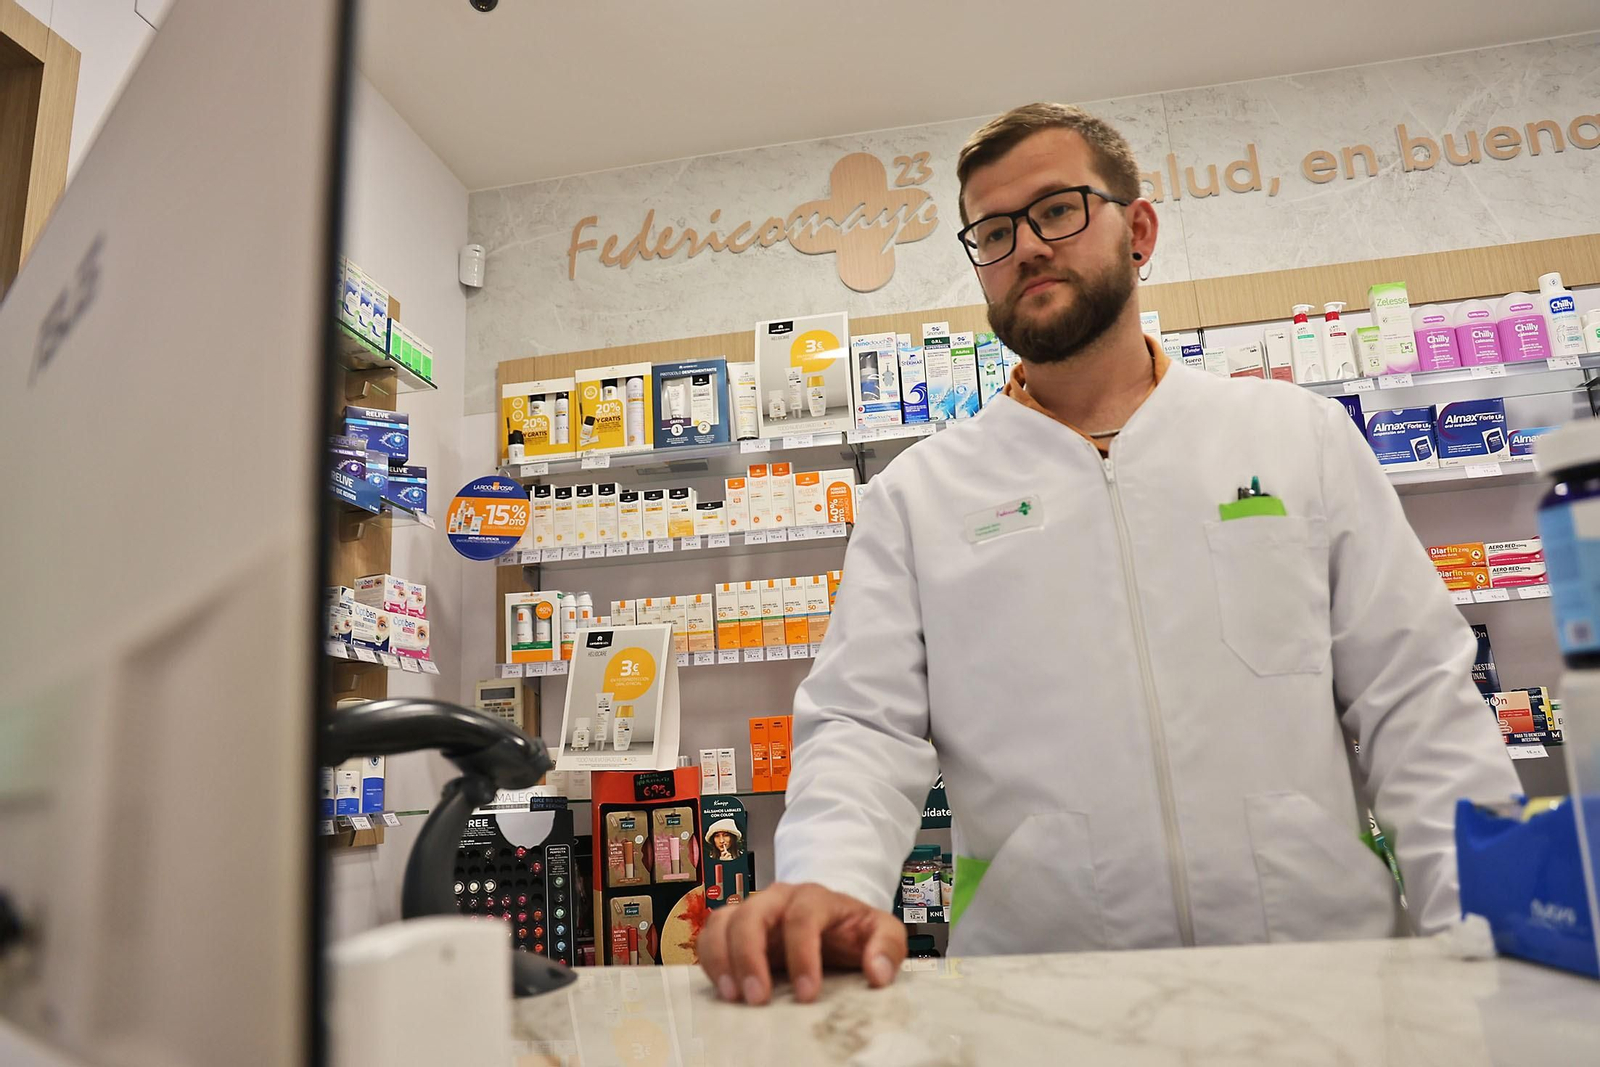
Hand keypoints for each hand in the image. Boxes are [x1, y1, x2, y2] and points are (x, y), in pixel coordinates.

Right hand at [698, 882, 905, 1005]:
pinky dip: (710, 959)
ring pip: (723, 921)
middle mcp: (778, 898)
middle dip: (750, 957)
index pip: (803, 916)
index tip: (808, 995)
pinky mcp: (734, 926)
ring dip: (722, 958)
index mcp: (815, 897)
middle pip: (752, 914)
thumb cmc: (853, 928)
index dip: (802, 955)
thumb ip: (887, 947)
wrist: (832, 919)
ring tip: (734, 997)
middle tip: (758, 999)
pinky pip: (709, 934)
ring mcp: (752, 909)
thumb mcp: (882, 931)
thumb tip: (878, 973)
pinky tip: (723, 988)